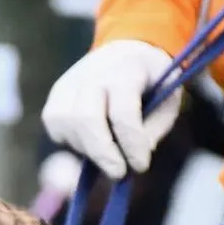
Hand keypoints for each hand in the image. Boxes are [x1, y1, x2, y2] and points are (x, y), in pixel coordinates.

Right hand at [41, 40, 181, 180]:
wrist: (125, 51)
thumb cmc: (150, 82)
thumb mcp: (168, 99)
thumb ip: (155, 128)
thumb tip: (133, 159)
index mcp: (126, 70)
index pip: (123, 113)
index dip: (131, 144)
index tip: (141, 165)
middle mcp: (92, 74)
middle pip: (87, 118)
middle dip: (103, 153)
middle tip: (119, 172)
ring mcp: (68, 84)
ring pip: (68, 125)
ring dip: (88, 149)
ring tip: (108, 152)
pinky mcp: (55, 97)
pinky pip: (56, 129)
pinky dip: (72, 142)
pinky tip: (90, 141)